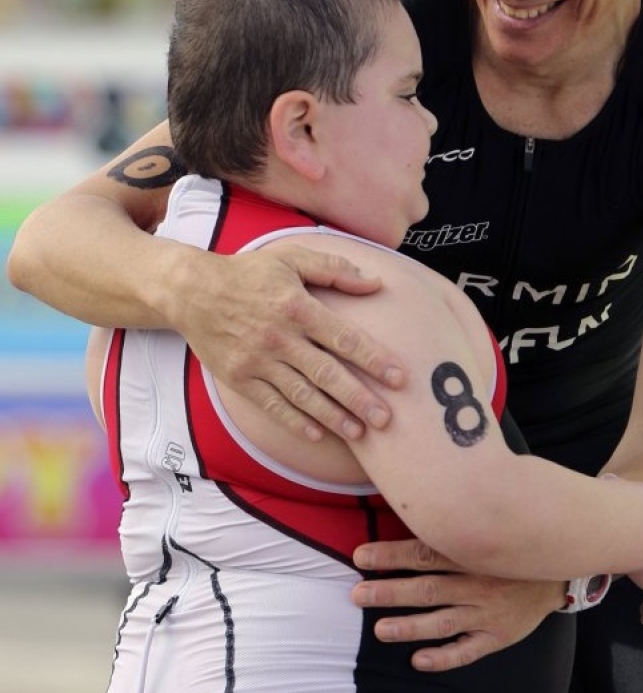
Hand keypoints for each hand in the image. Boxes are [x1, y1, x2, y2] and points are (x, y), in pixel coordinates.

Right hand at [172, 242, 406, 439]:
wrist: (191, 291)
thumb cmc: (248, 273)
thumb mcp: (291, 258)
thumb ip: (335, 269)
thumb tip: (376, 282)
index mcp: (296, 307)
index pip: (343, 337)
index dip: (373, 358)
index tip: (399, 377)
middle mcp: (279, 338)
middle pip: (326, 374)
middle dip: (359, 398)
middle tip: (387, 419)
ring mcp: (257, 362)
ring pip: (302, 395)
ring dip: (333, 416)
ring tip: (360, 433)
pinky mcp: (239, 379)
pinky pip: (272, 405)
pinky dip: (295, 421)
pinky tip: (317, 434)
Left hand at [351, 539, 565, 670]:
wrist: (559, 571)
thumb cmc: (510, 547)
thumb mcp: (486, 528)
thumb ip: (452, 525)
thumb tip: (412, 504)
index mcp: (471, 553)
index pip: (425, 552)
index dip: (392, 554)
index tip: (361, 556)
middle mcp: (478, 582)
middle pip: (428, 588)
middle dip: (390, 592)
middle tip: (357, 594)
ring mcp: (488, 611)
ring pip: (444, 621)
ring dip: (410, 626)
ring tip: (380, 630)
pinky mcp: (498, 635)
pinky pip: (469, 650)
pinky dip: (445, 657)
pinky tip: (418, 661)